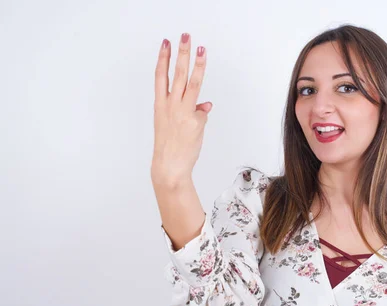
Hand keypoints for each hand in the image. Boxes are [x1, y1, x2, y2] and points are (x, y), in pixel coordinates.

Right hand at [151, 33, 211, 184]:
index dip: (163, 58)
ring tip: (201, 50)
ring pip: (192, 83)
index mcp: (160, 105)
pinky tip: (195, 131)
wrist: (169, 166)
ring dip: (197, 65)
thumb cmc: (170, 146)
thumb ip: (189, 110)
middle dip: (182, 53)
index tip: (166, 43)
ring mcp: (182, 112)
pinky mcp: (195, 121)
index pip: (161, 76)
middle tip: (186, 37)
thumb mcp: (174, 125)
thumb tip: (205, 105)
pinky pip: (203, 114)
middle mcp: (170, 105)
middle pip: (177, 74)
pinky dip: (201, 120)